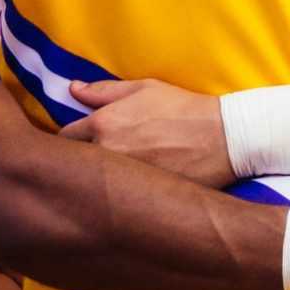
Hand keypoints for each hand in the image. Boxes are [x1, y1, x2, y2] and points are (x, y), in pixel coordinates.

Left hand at [60, 79, 232, 186]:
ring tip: (114, 179)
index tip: (78, 143)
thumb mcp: (143, 89)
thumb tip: (72, 89)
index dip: (70, 141)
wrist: (224, 138)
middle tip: (95, 163)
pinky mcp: (143, 199)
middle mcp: (108, 153)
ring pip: (97, 185)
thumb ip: (103, 91)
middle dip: (81, 164)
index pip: (65, 139)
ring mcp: (125, 179)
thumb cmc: (183, 108)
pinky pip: (121, 200)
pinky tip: (133, 192)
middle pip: (76, 165)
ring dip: (100, 182)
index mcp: (103, 124)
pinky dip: (123, 197)